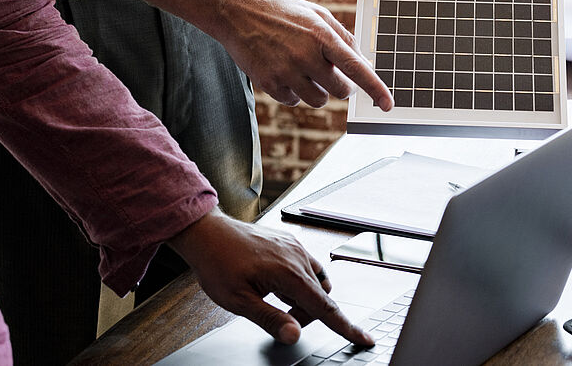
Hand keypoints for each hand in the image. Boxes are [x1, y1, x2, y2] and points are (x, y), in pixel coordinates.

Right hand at [142, 0, 392, 109]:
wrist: (237, 12)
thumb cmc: (282, 12)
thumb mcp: (317, 14)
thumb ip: (342, 37)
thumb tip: (363, 62)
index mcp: (323, 35)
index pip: (357, 68)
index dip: (376, 89)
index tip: (389, 105)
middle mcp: (307, 55)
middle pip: (340, 90)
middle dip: (339, 85)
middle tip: (327, 72)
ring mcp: (287, 71)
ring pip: (318, 100)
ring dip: (317, 91)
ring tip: (301, 69)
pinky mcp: (270, 84)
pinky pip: (294, 102)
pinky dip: (293, 92)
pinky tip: (283, 72)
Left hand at [168, 208, 373, 345]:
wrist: (206, 232)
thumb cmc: (217, 263)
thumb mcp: (238, 301)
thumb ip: (270, 319)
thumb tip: (295, 335)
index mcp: (288, 274)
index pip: (326, 309)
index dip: (347, 328)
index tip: (365, 339)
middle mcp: (297, 258)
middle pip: (321, 298)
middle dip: (306, 314)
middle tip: (278, 318)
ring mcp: (295, 248)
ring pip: (316, 283)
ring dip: (304, 298)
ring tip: (273, 299)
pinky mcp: (290, 243)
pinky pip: (308, 267)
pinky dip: (300, 282)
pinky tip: (276, 284)